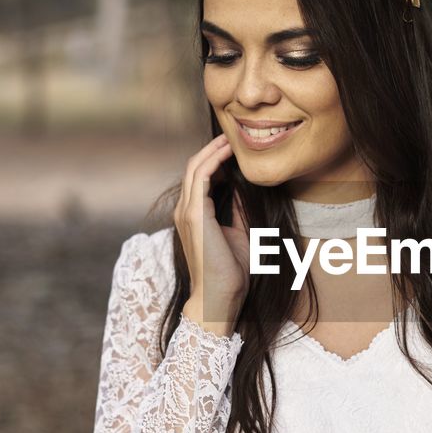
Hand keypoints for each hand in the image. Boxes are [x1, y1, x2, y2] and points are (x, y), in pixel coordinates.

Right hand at [174, 134, 248, 330]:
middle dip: (214, 148)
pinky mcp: (195, 215)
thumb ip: (239, 209)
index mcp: (193, 216)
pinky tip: (229, 153)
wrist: (220, 297)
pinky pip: (202, 177)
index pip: (200, 177)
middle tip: (234, 135)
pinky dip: (215, 161)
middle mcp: (185, 211)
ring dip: (214, 150)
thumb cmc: (230, 272)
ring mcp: (187, 212)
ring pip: (196, 167)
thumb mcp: (240, 233)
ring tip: (232, 138)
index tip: (235, 148)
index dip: (215, 159)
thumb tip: (246, 186)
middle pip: (195, 166)